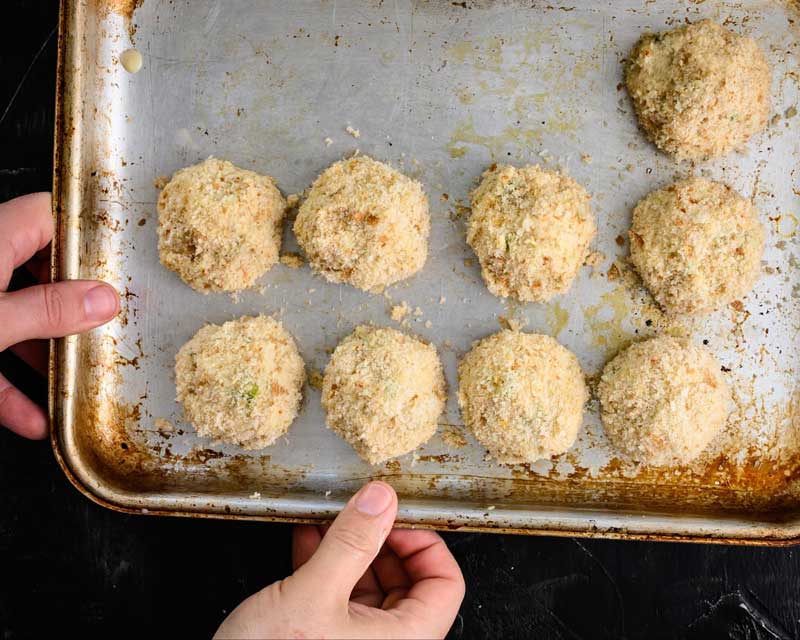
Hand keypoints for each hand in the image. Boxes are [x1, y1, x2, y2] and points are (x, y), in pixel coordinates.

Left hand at [0, 192, 119, 438]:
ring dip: (46, 352)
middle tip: (110, 323)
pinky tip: (36, 421)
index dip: (87, 229)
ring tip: (79, 377)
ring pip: (15, 320)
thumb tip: (106, 299)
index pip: (48, 214)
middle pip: (38, 271)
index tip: (123, 258)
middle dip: (74, 303)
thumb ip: (47, 310)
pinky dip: (11, 390)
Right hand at [215, 481, 464, 638]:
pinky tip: (307, 542)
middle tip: (358, 512)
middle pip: (407, 583)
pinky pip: (340, 601)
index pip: (445, 583)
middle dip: (380, 540)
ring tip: (328, 520)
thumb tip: (381, 501)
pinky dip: (326, 569)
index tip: (393, 516)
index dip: (423, 542)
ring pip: (370, 589)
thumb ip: (351, 542)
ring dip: (349, 550)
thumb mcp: (313, 594)